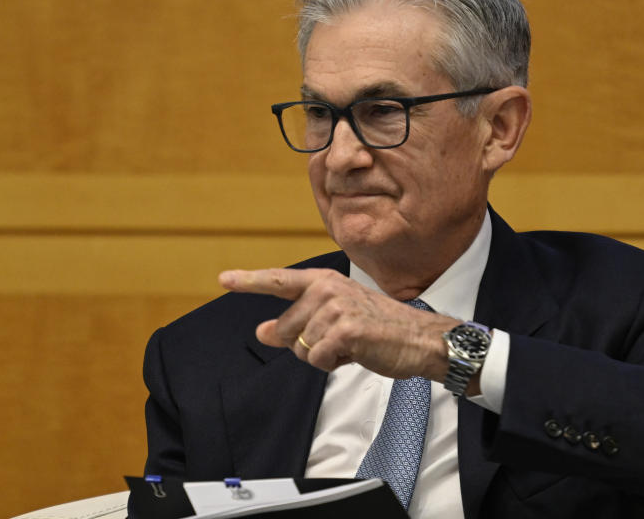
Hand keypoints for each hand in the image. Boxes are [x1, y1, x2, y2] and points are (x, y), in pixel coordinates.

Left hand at [219, 268, 458, 379]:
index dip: (249, 281)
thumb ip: (296, 323)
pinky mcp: (346, 328)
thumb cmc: (379, 329)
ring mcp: (336, 306)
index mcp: (323, 281)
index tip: (224, 279)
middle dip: (305, 345)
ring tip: (351, 345)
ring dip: (322, 356)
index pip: (279, 280)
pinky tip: (355, 353)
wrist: (419, 339)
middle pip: (285, 329)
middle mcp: (326, 288)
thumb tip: (261, 330)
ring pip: (300, 348)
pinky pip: (317, 359)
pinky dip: (332, 364)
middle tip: (339, 341)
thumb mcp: (334, 321)